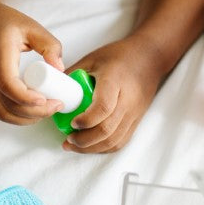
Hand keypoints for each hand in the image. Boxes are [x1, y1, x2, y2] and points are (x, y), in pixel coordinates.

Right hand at [0, 0, 64, 123]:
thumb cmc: (5, 23)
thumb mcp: (31, 27)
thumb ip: (49, 45)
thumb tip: (60, 69)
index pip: (7, 83)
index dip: (27, 97)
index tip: (47, 99)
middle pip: (8, 103)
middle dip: (35, 111)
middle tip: (57, 105)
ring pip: (3, 112)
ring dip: (27, 118)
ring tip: (48, 110)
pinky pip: (0, 111)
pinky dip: (18, 117)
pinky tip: (35, 113)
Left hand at [62, 37, 161, 152]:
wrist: (150, 59)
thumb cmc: (119, 56)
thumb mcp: (93, 59)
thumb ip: (73, 74)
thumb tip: (53, 91)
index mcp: (115, 82)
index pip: (103, 107)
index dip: (86, 120)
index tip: (71, 123)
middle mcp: (127, 101)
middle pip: (107, 129)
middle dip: (84, 140)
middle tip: (67, 139)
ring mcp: (134, 113)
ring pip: (114, 140)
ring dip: (92, 148)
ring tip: (73, 145)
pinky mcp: (136, 121)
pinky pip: (120, 141)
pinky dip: (103, 148)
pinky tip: (90, 146)